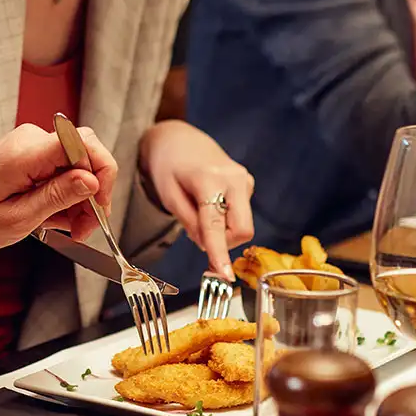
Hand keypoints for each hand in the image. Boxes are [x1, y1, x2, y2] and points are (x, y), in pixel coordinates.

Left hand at [0, 121, 118, 248]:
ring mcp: (31, 144)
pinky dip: (65, 194)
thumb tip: (92, 182)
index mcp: (25, 154)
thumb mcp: (17, 219)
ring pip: (77, 165)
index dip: (102, 173)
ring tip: (67, 229)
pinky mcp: (30, 153)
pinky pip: (62, 169)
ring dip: (79, 199)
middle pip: (86, 156)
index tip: (99, 206)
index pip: (84, 142)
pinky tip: (54, 217)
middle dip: (93, 194)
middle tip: (84, 229)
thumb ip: (57, 198)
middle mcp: (30, 140)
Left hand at [138, 119, 253, 274]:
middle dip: (223, 242)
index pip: (217, 226)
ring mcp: (245, 180)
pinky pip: (240, 215)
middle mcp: (235, 179)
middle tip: (199, 234)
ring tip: (199, 210)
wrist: (179, 139)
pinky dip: (224, 219)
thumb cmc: (168, 165)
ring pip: (241, 225)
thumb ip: (189, 223)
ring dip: (221, 230)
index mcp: (210, 179)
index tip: (225, 276)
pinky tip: (209, 204)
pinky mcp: (247, 184)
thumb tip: (208, 246)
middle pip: (242, 230)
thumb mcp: (168, 195)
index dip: (220, 254)